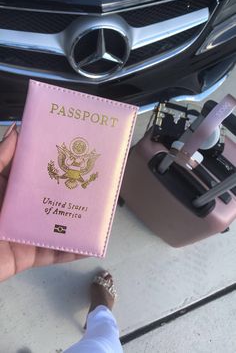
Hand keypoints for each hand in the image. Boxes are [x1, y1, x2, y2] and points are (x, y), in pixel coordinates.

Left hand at [0, 124, 82, 281]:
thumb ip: (0, 160)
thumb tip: (16, 130)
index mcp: (8, 190)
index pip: (34, 172)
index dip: (52, 161)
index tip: (74, 150)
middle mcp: (20, 209)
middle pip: (50, 198)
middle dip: (72, 189)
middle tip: (95, 176)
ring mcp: (26, 233)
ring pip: (57, 225)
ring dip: (77, 220)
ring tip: (100, 209)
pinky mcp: (29, 256)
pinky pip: (55, 253)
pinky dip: (73, 252)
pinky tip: (91, 245)